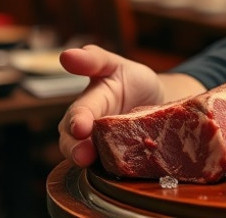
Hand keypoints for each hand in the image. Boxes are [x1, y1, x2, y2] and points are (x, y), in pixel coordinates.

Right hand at [57, 45, 164, 167]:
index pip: (78, 114)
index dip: (78, 120)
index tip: (81, 127)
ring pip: (88, 159)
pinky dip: (116, 170)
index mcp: (89, 104)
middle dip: (75, 149)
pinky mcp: (118, 162)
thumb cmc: (132, 81)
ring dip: (90, 162)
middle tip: (84, 155)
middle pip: (73, 142)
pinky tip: (126, 170)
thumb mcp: (115, 65)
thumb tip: (66, 55)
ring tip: (95, 164)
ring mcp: (102, 147)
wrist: (159, 102)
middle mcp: (89, 130)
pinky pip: (112, 170)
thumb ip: (93, 59)